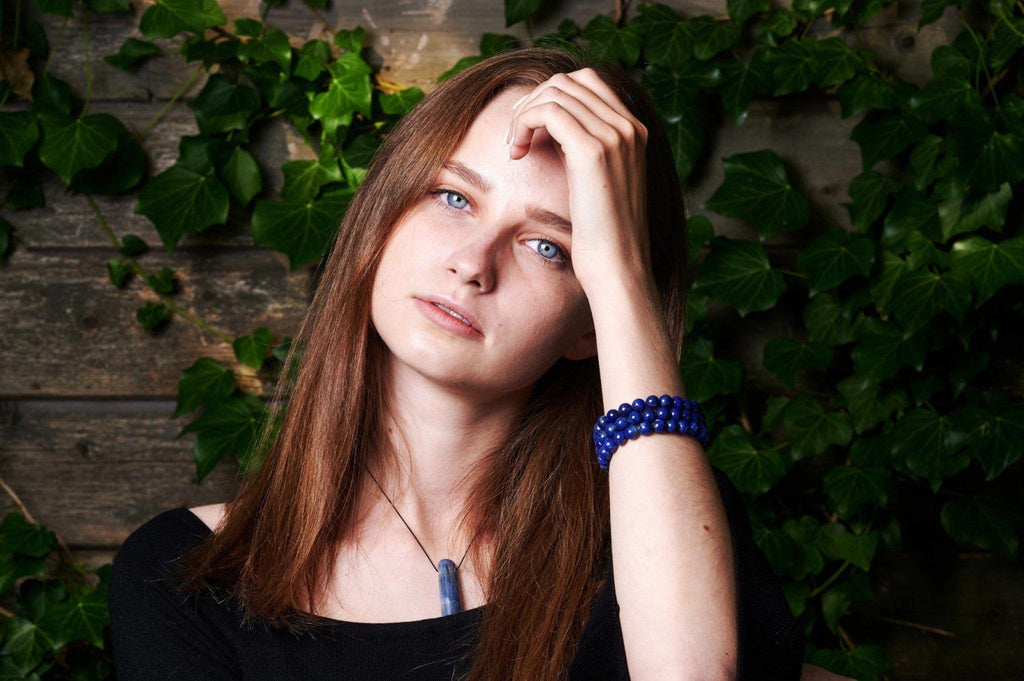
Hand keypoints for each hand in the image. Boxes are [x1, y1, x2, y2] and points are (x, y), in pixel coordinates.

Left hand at [505, 69, 652, 291]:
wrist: (618, 267)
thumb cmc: (604, 236)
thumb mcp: (598, 183)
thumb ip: (585, 150)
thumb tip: (551, 129)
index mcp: (635, 131)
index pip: (587, 83)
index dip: (550, 99)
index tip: (530, 132)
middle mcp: (629, 127)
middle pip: (568, 80)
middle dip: (534, 102)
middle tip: (516, 138)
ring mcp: (615, 136)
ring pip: (554, 91)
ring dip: (524, 114)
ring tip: (515, 148)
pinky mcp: (593, 151)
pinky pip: (546, 110)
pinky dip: (523, 123)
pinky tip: (517, 153)